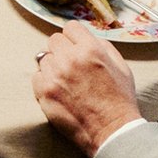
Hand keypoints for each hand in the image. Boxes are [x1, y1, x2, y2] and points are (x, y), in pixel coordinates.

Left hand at [30, 23, 141, 156]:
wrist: (112, 130)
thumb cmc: (119, 101)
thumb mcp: (121, 66)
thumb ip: (103, 47)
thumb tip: (86, 38)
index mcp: (91, 49)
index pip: (71, 27)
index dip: (74, 38)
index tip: (75, 46)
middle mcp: (70, 59)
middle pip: (54, 40)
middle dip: (62, 50)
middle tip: (71, 65)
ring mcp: (55, 75)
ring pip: (44, 58)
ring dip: (53, 67)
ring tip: (67, 82)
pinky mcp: (44, 91)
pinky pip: (36, 76)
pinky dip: (45, 82)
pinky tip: (59, 91)